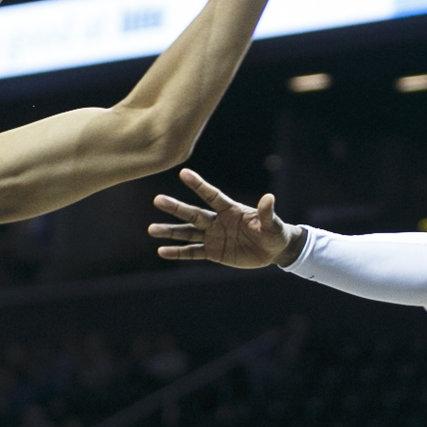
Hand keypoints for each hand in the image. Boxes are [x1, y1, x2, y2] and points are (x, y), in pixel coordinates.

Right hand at [151, 168, 300, 268]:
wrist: (274, 250)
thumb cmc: (274, 232)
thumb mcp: (273, 224)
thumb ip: (267, 213)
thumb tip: (269, 197)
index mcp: (231, 210)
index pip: (212, 195)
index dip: (199, 185)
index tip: (184, 173)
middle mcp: (218, 221)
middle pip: (193, 213)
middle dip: (176, 207)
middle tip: (157, 199)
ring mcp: (213, 237)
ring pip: (188, 233)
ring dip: (170, 232)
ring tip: (151, 229)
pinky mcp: (213, 252)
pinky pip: (192, 252)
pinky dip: (178, 253)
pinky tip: (161, 251)